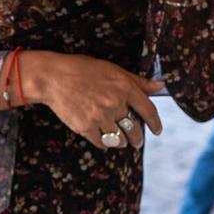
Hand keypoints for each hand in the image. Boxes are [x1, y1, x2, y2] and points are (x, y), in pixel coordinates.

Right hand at [24, 51, 164, 150]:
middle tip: (136, 141)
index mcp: (125, 87)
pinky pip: (101, 142)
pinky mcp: (85, 127)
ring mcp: (100, 117)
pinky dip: (104, 143)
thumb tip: (161, 85)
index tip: (157, 131)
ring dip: (121, 142)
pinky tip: (103, 140)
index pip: (148, 110)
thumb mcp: (113, 70)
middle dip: (137, 138)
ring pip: (119, 139)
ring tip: (120, 141)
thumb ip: (138, 81)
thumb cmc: (83, 70)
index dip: (155, 123)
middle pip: (135, 129)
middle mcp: (115, 103)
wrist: (53, 77)